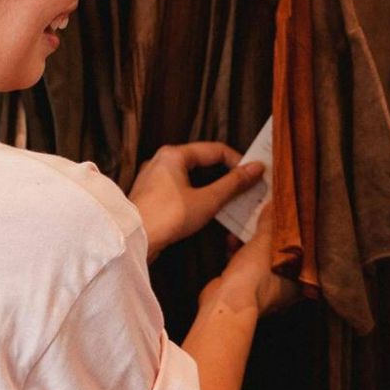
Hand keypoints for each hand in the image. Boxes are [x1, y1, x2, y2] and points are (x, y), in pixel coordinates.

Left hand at [129, 141, 263, 260]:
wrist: (133, 240)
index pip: (215, 150)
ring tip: (229, 198)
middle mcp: (161, 160)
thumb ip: (233, 183)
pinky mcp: (150, 194)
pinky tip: (205, 207)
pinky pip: (179, 187)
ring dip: (211, 185)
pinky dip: (195, 194)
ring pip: (190, 175)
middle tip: (244, 186)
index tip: (253, 175)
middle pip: (202, 161)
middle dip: (225, 174)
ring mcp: (153, 177)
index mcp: (174, 154)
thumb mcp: (208, 200)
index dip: (238, 161)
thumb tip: (256, 168)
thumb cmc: (168, 217)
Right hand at [209, 222, 301, 315]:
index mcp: (295, 287)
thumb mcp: (265, 243)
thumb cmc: (255, 277)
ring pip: (258, 265)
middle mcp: (280, 294)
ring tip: (247, 227)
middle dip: (272, 242)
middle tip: (268, 224)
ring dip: (251, 246)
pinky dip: (237, 254)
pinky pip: (241, 269)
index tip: (294, 231)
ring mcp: (258, 294)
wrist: (225, 302)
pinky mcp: (238, 291)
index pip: (304, 264)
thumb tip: (275, 204)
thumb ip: (271, 224)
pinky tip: (231, 239)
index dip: (300, 247)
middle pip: (279, 262)